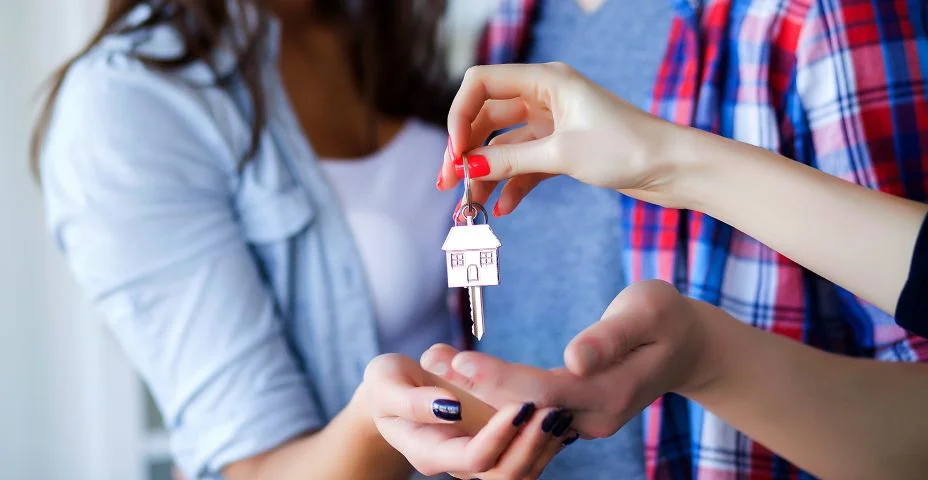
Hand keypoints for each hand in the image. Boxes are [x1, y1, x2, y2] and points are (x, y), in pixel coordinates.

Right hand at [361, 353, 572, 478]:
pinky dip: (546, 443)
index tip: (521, 404)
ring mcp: (477, 460)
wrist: (392, 395)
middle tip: (552, 411)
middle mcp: (457, 464)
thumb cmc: (387, 385)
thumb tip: (449, 408)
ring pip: (521, 473)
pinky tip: (559, 418)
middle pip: (505, 475)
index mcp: (430, 451)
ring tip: (560, 414)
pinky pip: (526, 459)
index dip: (500, 435)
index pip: (475, 456)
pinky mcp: (493, 449)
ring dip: (545, 448)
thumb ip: (412, 400)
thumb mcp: (386, 383)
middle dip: (532, 445)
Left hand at [421, 281, 718, 438]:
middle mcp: (593, 419)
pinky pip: (526, 411)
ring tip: (435, 358)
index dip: (501, 379)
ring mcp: (583, 423)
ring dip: (475, 390)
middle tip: (430, 355)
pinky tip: (460, 371)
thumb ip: (610, 337)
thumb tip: (574, 359)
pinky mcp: (572, 417)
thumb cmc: (666, 317)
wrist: (686, 347)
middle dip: (474, 384)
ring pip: (520, 413)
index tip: (461, 360)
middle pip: (523, 408)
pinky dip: (492, 392)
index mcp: (612, 394)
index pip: (544, 391)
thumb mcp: (647, 311)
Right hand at [436, 62, 696, 215]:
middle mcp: (545, 97)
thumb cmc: (627, 148)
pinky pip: (525, 164)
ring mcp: (552, 124)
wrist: (673, 169)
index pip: (482, 83)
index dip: (459, 115)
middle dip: (466, 151)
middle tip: (448, 184)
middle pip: (486, 118)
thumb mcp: (562, 154)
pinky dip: (512, 185)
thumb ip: (511, 159)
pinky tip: (502, 208)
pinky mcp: (562, 149)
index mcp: (545, 81)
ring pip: (503, 146)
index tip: (455, 152)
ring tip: (470, 206)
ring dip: (486, 174)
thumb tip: (467, 167)